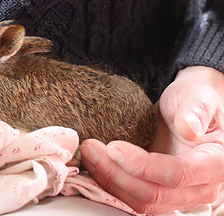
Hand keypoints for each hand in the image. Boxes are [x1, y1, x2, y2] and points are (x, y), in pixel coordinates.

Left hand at [80, 66, 223, 213]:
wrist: (186, 108)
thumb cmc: (193, 99)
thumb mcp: (196, 96)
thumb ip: (196, 110)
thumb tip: (190, 128)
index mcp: (215, 163)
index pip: (177, 175)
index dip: (142, 165)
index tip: (113, 147)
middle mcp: (201, 187)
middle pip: (154, 194)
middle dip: (116, 173)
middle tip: (90, 148)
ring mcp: (179, 195)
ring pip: (141, 202)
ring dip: (109, 181)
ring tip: (88, 154)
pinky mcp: (160, 193)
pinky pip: (133, 199)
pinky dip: (110, 185)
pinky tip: (94, 166)